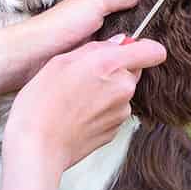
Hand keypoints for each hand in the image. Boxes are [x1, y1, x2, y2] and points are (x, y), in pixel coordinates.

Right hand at [3, 36, 165, 180]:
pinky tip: (77, 114)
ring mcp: (121, 112)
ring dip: (106, 90)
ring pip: (121, 92)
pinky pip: (113, 112)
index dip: (142, 48)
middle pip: (133, 71)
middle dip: (114, 69)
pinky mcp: (115, 131)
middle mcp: (123, 88)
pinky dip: (100, 110)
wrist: (37, 146)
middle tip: (83, 75)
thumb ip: (95, 48)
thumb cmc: (42, 103)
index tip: (127, 49)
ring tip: (75, 97)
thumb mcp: (60, 61)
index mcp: (110, 65)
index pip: (153, 51)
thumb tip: (118, 43)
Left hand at [8, 0, 141, 86]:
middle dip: (132, 17)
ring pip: (113, 35)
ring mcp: (88, 37)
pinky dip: (118, 55)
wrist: (35, 55)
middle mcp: (89, 16)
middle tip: (158, 21)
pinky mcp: (87, 57)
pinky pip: (107, 54)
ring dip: (127, 39)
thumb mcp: (94, 4)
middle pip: (116, 13)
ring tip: (153, 42)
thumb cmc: (59, 25)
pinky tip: (132, 59)